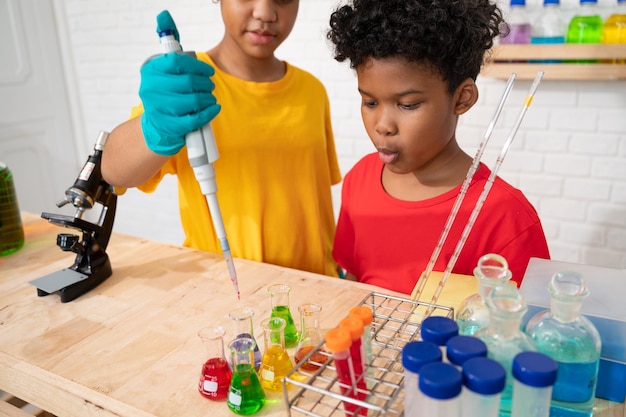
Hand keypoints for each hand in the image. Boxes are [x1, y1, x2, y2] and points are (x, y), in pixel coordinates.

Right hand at [139, 10, 220, 155]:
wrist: (157, 124)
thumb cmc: (166, 92)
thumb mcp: (165, 67)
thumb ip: (169, 42)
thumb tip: (163, 14)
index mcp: (151, 71)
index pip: (177, 62)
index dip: (198, 66)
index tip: (208, 71)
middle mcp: (151, 88)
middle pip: (187, 82)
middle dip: (205, 84)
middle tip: (210, 86)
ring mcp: (158, 109)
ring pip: (192, 100)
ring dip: (208, 98)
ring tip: (210, 97)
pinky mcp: (169, 126)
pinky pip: (194, 118)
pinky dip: (208, 113)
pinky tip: (213, 108)